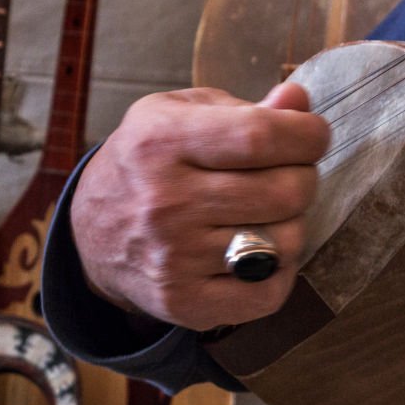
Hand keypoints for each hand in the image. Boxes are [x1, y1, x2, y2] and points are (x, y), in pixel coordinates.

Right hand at [70, 82, 329, 330]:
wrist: (91, 232)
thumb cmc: (153, 160)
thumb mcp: (183, 114)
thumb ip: (247, 108)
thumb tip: (298, 100)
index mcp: (162, 140)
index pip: (261, 136)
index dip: (306, 135)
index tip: (313, 135)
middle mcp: (164, 201)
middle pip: (285, 191)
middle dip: (304, 178)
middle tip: (289, 175)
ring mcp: (173, 258)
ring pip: (286, 241)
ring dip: (292, 224)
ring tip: (268, 212)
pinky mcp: (184, 303)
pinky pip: (269, 293)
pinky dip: (279, 271)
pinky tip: (260, 252)